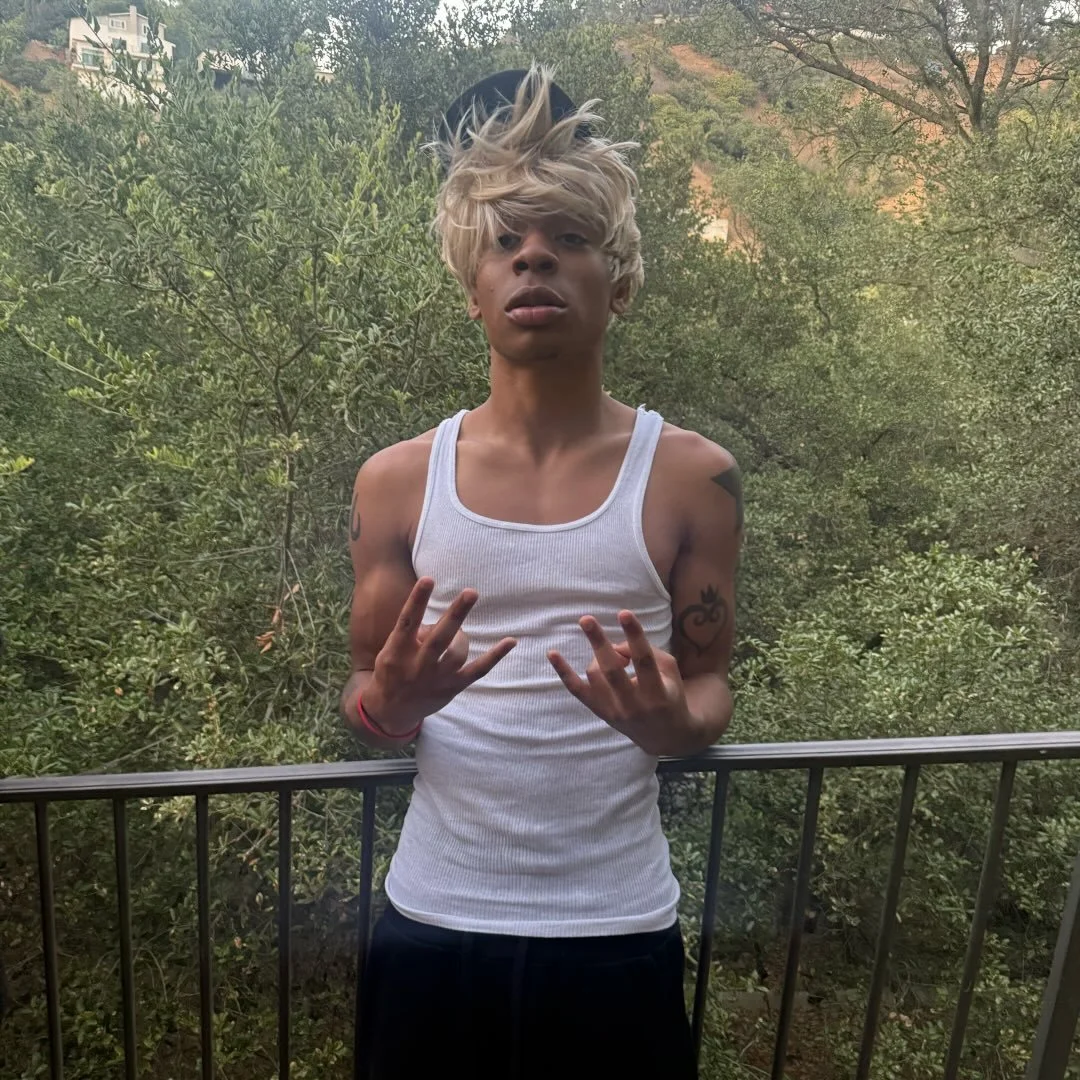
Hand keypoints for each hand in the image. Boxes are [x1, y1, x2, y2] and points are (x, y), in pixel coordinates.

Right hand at [365, 577, 516, 733]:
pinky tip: (511, 641)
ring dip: (461, 637)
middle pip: (440, 637)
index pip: (407, 621)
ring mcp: (436, 679)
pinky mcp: (452, 688)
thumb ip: (412, 633)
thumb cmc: (393, 670)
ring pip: (458, 652)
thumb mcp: (391, 650)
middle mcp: (416, 666)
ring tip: (456, 634)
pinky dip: (495, 656)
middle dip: (456, 614)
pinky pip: (478, 670)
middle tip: (471, 592)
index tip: (428, 579)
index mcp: (396, 651)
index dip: (417, 600)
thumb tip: (440, 618)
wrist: (391, 711)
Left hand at [547, 610, 693, 755]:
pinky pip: (577, 690)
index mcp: (657, 693)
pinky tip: (552, 653)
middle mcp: (634, 704)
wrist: (663, 736)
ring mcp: (614, 711)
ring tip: (615, 656)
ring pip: (595, 673)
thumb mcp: (670, 672)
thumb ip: (648, 652)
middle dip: (598, 642)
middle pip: (611, 670)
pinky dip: (563, 671)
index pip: (644, 660)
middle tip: (586, 619)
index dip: (634, 636)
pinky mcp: (600, 712)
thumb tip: (616, 644)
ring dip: (601, 656)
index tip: (623, 613)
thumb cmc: (669, 695)